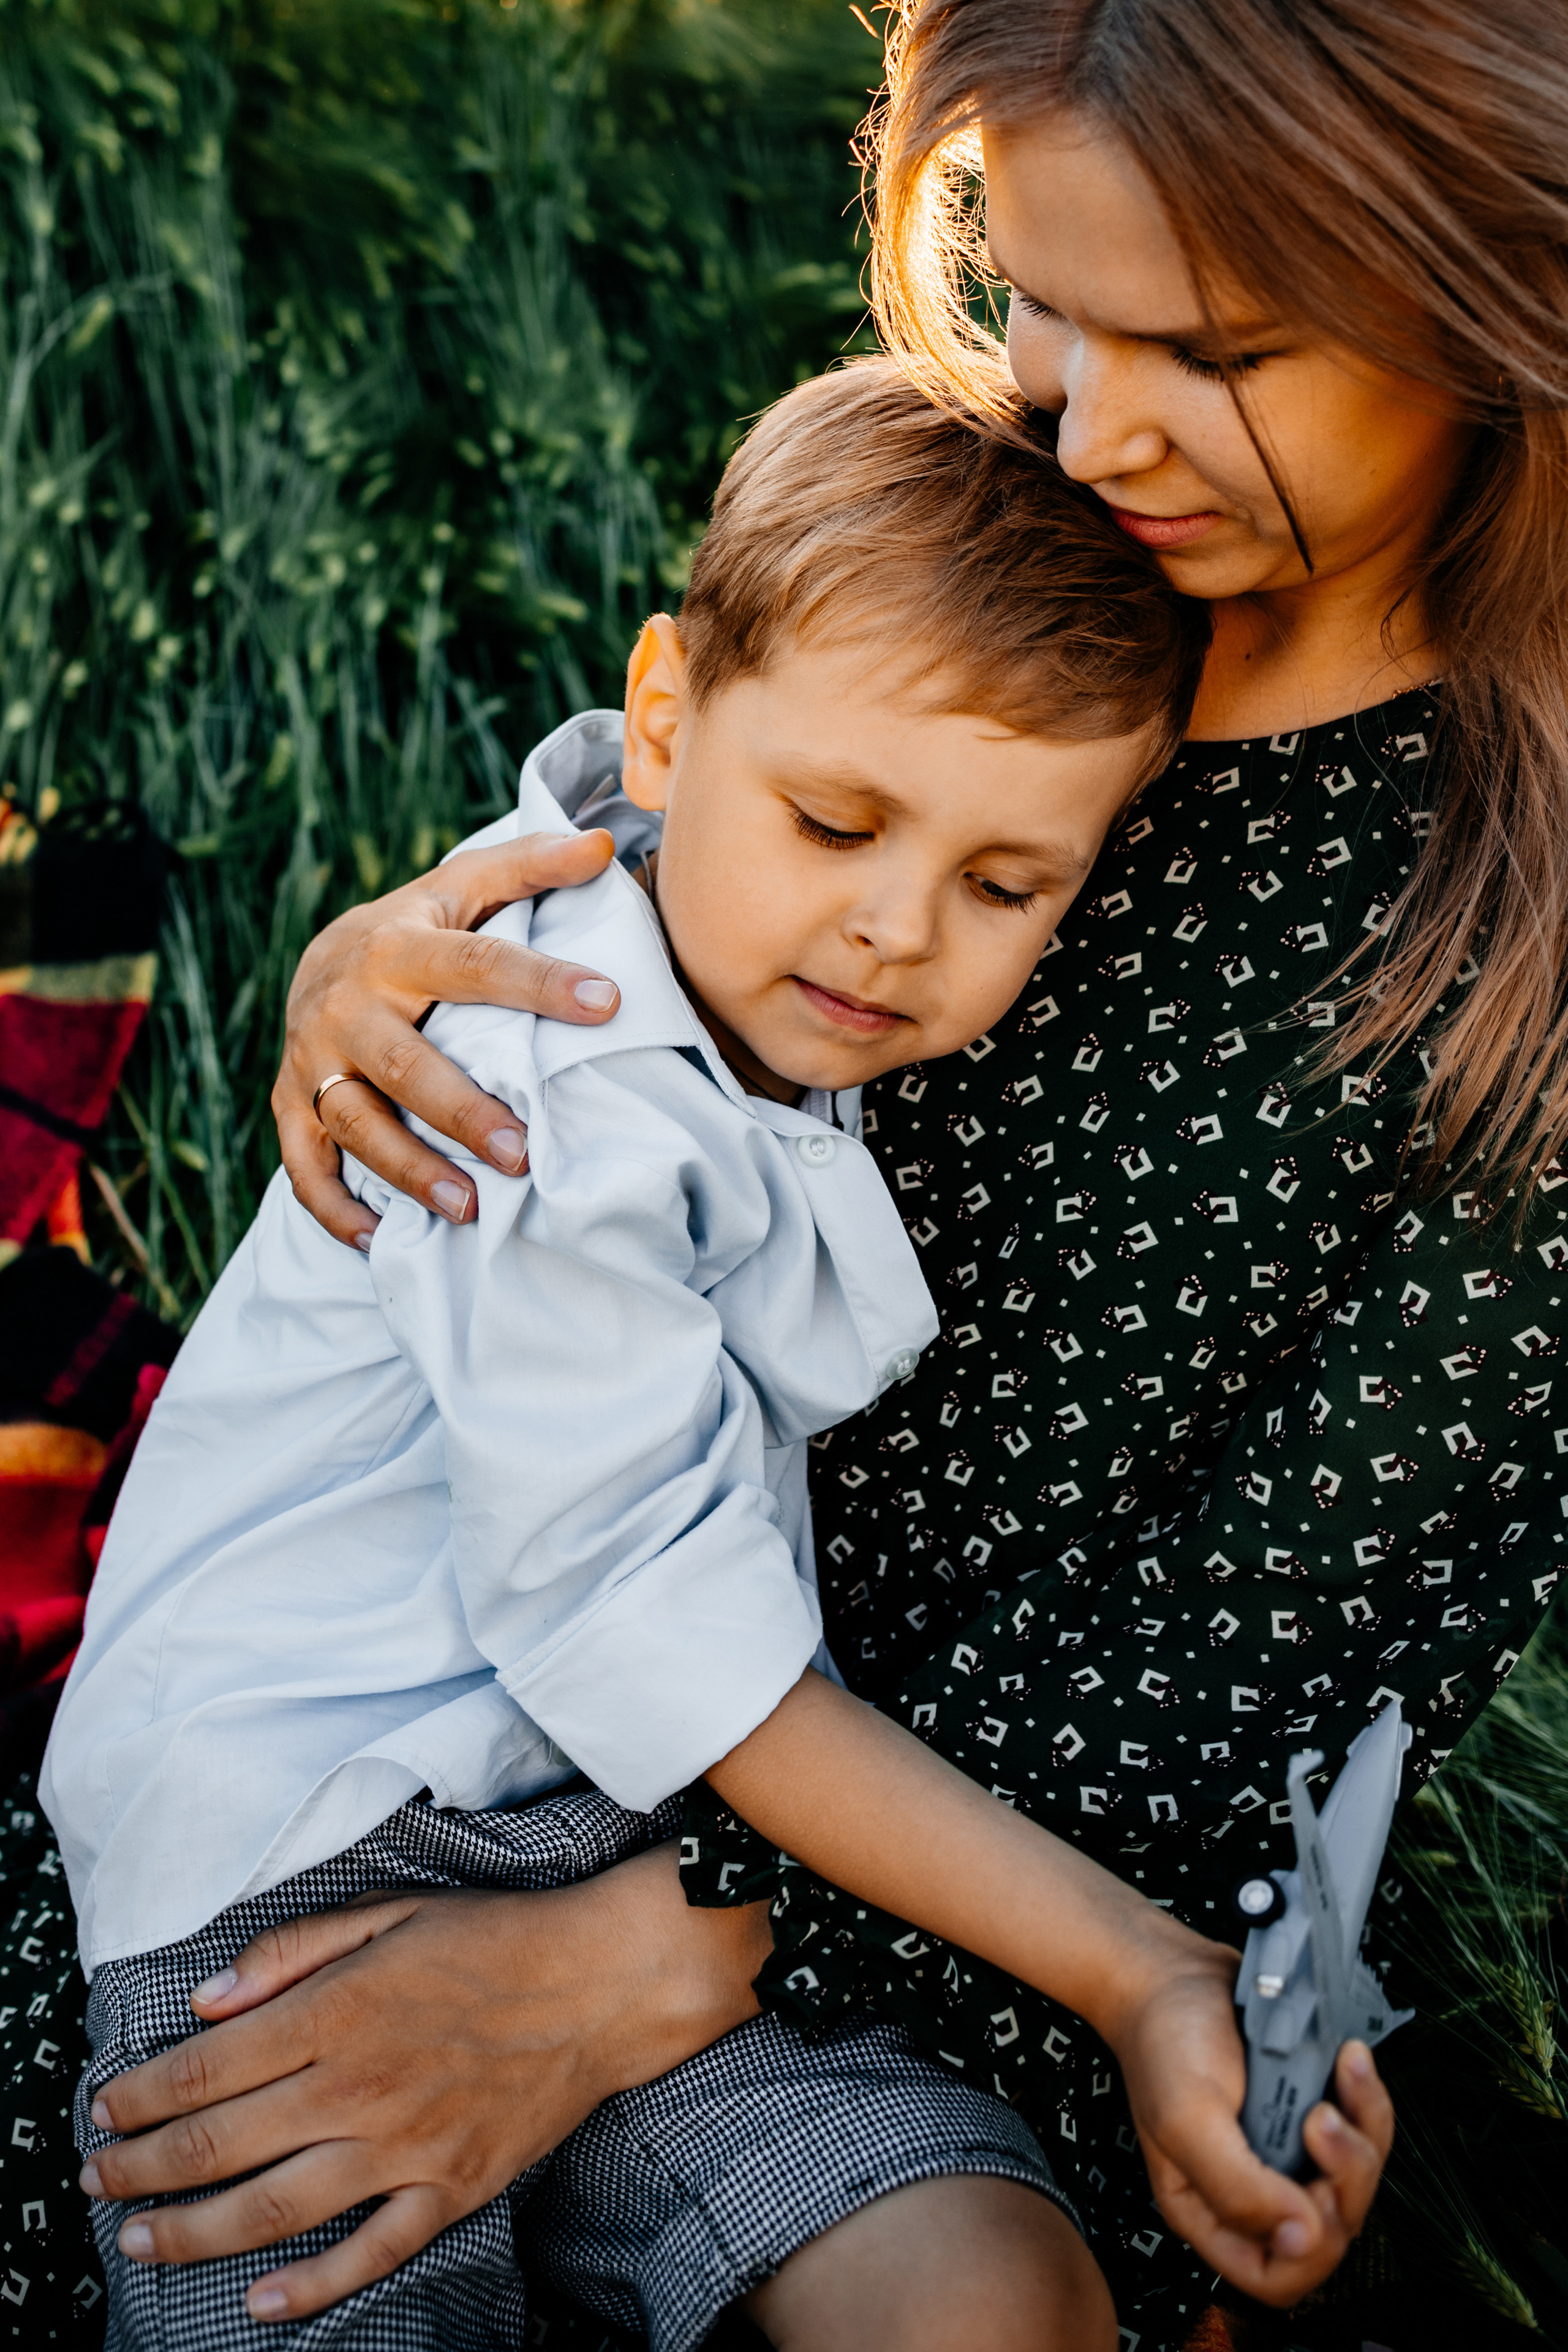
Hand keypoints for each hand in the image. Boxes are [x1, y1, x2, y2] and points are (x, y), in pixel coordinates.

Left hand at [80, 1843, 771, 2324]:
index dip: (140, 2097)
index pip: (205, 2069)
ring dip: (194, 2233)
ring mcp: (405, 2147)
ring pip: (274, 2208)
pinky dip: (313, 2286)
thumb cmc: (495, 1937)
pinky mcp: (451, 2188)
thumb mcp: (388, 1910)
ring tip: (143, 2243)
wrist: (604, 1980)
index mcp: (336, 2012)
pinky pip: (371, 2252)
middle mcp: (357, 2086)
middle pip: (218, 2145)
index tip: (103, 2111)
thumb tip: (209, 2000)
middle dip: (141, 2170)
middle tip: (97, 2184)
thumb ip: (293, 1951)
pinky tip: (262, 2303)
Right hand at [276, 828, 621, 1248]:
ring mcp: (312, 1064)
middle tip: (523, 1153)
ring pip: (356, 1124)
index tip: (608, 1003)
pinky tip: (382, 1241)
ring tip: (470, 1209)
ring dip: (409, 1171)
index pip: (475, 964)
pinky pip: (305, 1169)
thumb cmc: (415, 929)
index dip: (541, 983)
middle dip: (463, 1112)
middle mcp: (346, 1007)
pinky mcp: (290, 1110)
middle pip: (406, 1065)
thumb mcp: (462, 888)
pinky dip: (335, 1210)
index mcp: (396, 947)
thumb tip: (602, 844)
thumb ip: (528, 866)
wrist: (316, 961)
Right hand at [1108, 1947, 1393, 2304]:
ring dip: (1363, 2128)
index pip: (1278, 2276)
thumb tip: (1302, 2238)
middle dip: (1345, 2175)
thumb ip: (1237, 2188)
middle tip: (1323, 2120)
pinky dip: (1366, 2094)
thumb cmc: (1163, 2041)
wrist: (1172, 1971)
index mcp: (1211, 2210)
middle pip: (1330, 2226)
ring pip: (1356, 2176)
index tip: (1313, 2189)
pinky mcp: (1308, 2109)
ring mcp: (1286, 2150)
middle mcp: (1254, 2189)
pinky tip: (1349, 2058)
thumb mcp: (1185, 2119)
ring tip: (1343, 2074)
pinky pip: (1362, 2125)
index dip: (1311, 2249)